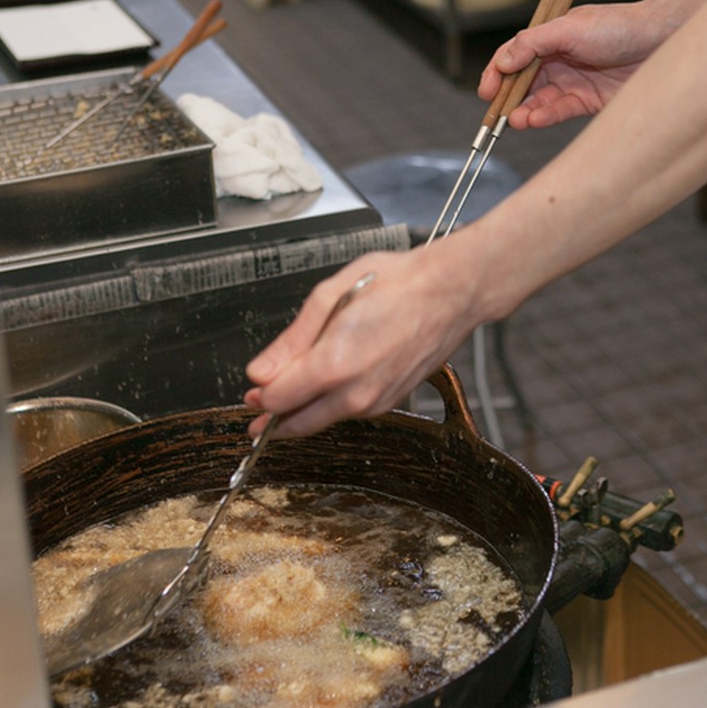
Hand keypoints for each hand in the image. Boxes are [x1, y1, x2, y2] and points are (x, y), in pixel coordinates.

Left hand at [243, 240, 485, 438]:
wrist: (452, 293)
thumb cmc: (399, 284)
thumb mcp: (331, 296)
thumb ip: (292, 340)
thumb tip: (261, 372)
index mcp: (334, 364)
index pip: (277, 400)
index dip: (260, 394)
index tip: (255, 384)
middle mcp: (355, 393)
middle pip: (297, 422)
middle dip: (274, 415)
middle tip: (258, 402)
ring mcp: (376, 402)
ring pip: (323, 419)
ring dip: (304, 409)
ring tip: (294, 384)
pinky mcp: (390, 401)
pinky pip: (349, 410)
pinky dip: (332, 402)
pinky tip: (331, 379)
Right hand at [478, 3, 656, 129]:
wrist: (660, 42)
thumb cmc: (618, 26)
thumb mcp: (570, 28)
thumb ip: (534, 44)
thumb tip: (503, 62)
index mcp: (549, 39)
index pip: (513, 57)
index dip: (496, 73)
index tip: (487, 90)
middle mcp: (557, 61)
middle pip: (522, 83)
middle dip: (507, 99)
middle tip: (497, 114)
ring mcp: (571, 82)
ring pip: (538, 100)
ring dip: (524, 111)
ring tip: (516, 120)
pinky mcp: (586, 102)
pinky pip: (559, 111)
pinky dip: (545, 116)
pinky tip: (534, 119)